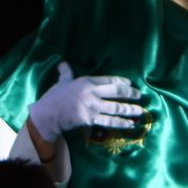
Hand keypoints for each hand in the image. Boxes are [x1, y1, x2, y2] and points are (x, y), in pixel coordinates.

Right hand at [25, 62, 143, 142]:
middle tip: (139, 96)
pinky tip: (130, 124)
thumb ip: (66, 73)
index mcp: (86, 82)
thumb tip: (63, 63)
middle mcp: (91, 93)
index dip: (121, 82)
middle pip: (116, 93)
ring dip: (129, 110)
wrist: (47, 115)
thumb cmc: (53, 98)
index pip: (108, 80)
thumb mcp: (61, 82)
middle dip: (130, 94)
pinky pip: (109, 122)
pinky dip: (121, 123)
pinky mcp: (91, 120)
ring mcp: (92, 107)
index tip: (130, 84)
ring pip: (116, 108)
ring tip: (140, 111)